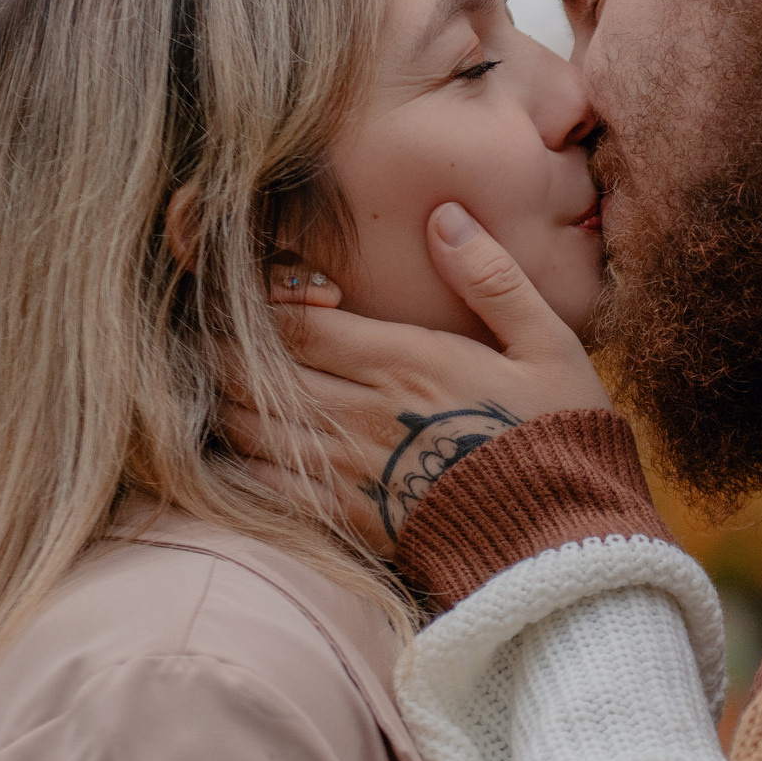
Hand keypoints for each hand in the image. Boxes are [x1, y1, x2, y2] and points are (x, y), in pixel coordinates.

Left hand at [225, 202, 610, 553]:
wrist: (563, 545)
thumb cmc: (560, 437)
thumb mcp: (547, 345)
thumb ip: (492, 278)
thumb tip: (444, 215)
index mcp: (405, 362)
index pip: (296, 321)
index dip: (255, 300)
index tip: (235, 287)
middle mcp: (363, 413)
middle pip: (256, 370)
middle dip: (218, 345)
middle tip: (198, 329)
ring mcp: (350, 469)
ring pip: (248, 424)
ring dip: (217, 397)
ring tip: (202, 376)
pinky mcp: (347, 520)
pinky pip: (265, 485)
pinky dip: (232, 459)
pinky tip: (223, 444)